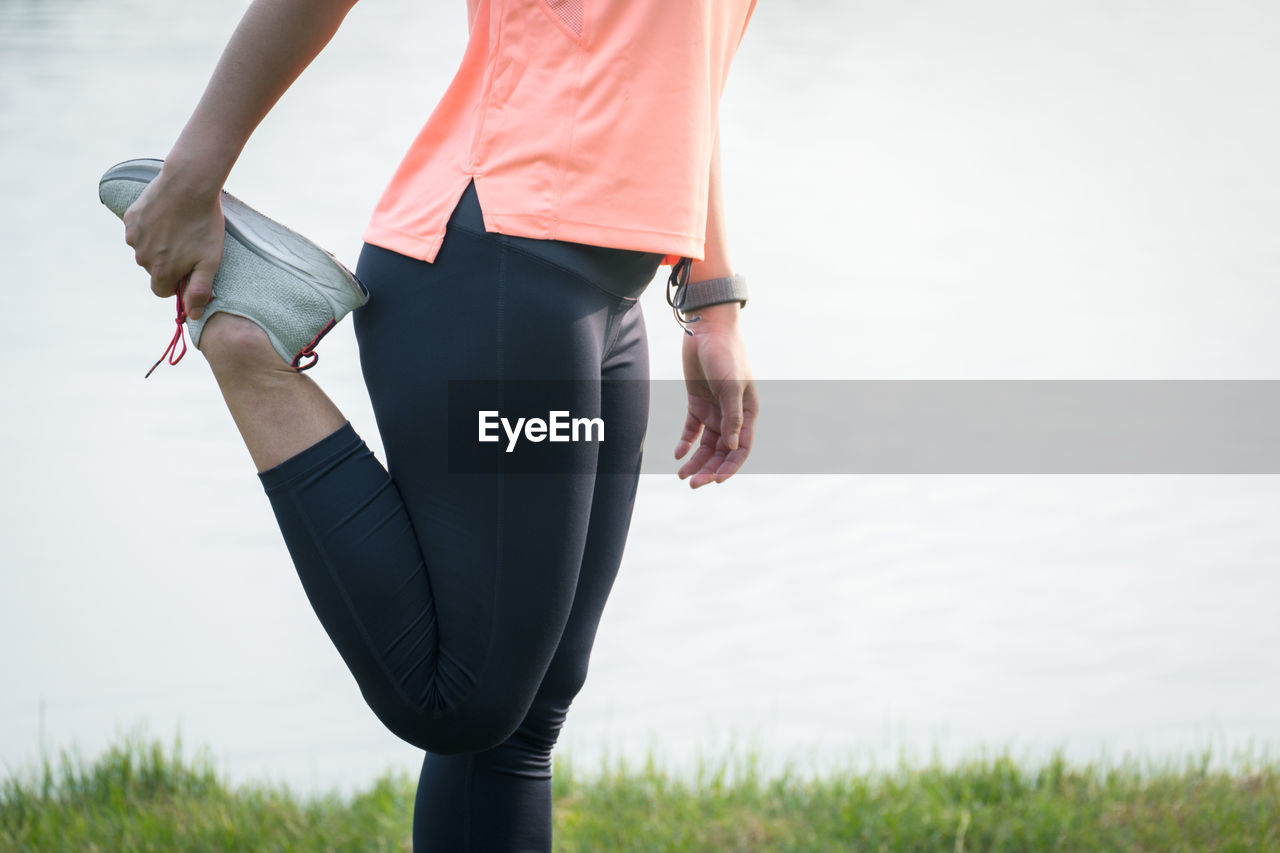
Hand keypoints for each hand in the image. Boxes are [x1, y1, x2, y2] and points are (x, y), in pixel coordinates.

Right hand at [122, 162, 224, 319]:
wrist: (188, 185)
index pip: (162, 291)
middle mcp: (141, 257)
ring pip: (145, 249)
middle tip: (188, 243)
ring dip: (158, 244)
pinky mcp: (130, 218)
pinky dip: (150, 227)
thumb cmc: (204, 225)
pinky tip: (166, 216)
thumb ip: (200, 290)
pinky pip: (138, 230)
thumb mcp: (210, 261)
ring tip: (178, 227)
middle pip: (154, 270)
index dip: (177, 283)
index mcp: (161, 271)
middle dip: (168, 263)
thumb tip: (193, 315)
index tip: (189, 268)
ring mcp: (133, 237)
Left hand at [674, 303, 758, 486]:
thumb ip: (732, 417)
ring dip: (695, 461)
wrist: (708, 329)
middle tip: (693, 484)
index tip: (716, 481)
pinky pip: (691, 430)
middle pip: (721, 451)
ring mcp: (713, 409)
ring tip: (681, 476)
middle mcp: (731, 415)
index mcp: (747, 413)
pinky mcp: (696, 402)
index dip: (730, 467)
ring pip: (705, 444)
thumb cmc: (726, 355)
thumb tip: (733, 447)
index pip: (741, 448)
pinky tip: (677, 455)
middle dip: (709, 469)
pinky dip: (685, 443)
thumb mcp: (731, 386)